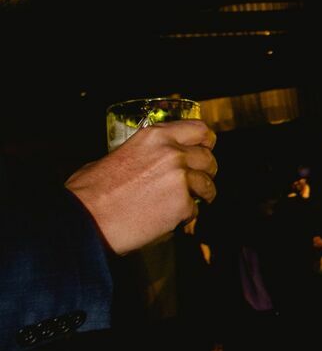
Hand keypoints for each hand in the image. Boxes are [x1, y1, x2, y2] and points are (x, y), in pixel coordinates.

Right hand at [65, 121, 217, 255]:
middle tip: (199, 182)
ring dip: (201, 195)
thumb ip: (140, 154)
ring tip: (189, 204)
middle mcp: (172, 153)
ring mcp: (180, 179)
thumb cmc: (89, 192)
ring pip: (207, 185)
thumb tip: (145, 161)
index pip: (198, 130)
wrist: (84, 220)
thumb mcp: (113, 156)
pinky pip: (194, 211)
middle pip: (208, 158)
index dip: (205, 142)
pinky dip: (184, 218)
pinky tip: (167, 220)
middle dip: (206, 171)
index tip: (205, 150)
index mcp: (155, 136)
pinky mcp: (182, 205)